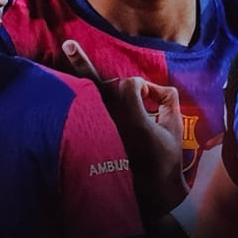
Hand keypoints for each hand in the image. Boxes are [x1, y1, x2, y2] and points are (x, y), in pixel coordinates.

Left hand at [62, 39, 187, 216]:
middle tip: (71, 47)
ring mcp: (98, 132)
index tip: (149, 97)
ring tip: (68, 45)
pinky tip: (63, 80)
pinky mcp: (90, 141)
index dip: (140, 85)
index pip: (129, 85)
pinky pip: (81, 113)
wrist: (150, 192)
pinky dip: (77, 98)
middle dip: (100, 74)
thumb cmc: (165, 160)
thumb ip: (169, 99)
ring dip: (80, 70)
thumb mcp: (175, 127)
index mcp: (134, 121)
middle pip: (101, 85)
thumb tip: (153, 87)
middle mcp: (111, 124)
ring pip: (87, 95)